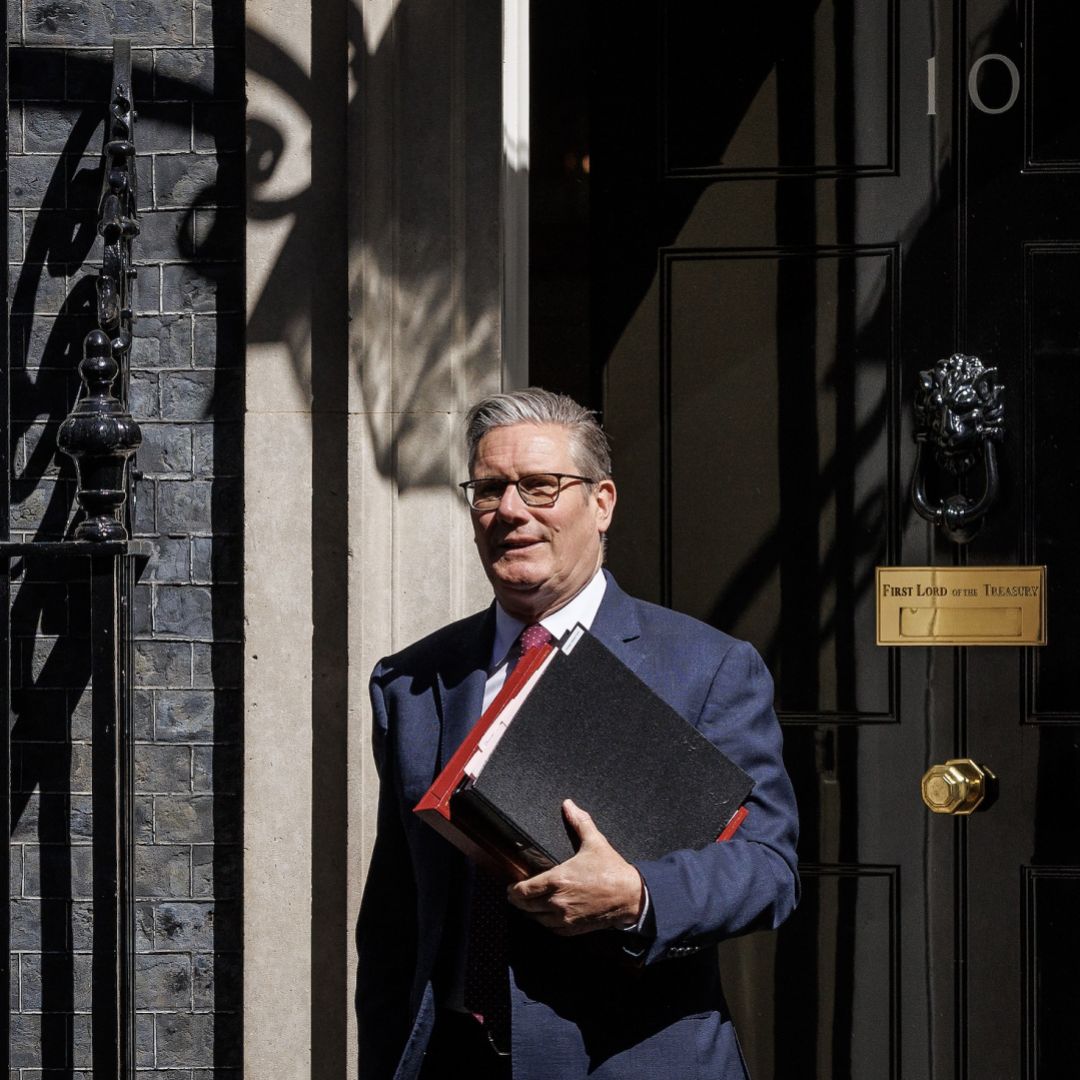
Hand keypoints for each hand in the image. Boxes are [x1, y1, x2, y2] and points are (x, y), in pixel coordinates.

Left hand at [507, 799, 643, 935]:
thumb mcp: (594, 842)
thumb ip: (579, 822)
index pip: (524, 890)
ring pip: (537, 919)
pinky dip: (545, 923)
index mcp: (557, 880)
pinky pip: (551, 928)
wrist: (630, 896)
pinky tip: (545, 916)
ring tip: (528, 905)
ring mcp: (565, 917)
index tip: (510, 887)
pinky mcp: (573, 929)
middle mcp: (557, 901)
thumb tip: (568, 804)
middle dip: (518, 901)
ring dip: (530, 913)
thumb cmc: (611, 870)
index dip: (513, 890)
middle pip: (526, 907)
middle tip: (514, 896)